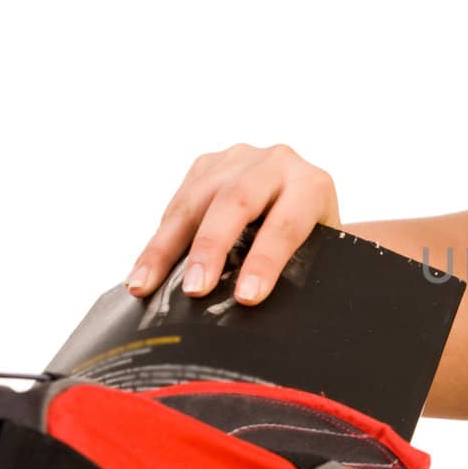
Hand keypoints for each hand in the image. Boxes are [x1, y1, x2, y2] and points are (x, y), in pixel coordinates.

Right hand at [125, 143, 339, 304]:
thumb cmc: (315, 239)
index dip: (265, 261)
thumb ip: (313, 270)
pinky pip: (176, 204)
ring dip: (166, 247)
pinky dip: (158, 242)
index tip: (247, 297)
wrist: (303, 197)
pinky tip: (142, 274)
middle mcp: (275, 163)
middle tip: (194, 289)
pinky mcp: (206, 166)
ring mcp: (237, 160)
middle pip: (235, 201)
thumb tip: (289, 308)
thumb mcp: (325, 251)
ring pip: (195, 201)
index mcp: (311, 186)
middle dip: (211, 248)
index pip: (285, 223)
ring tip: (145, 287)